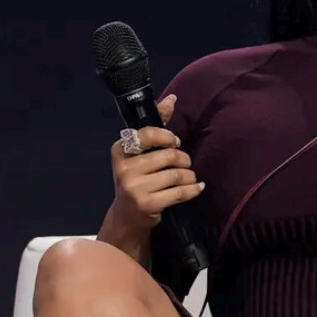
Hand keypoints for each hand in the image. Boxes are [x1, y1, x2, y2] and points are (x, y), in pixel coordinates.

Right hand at [108, 93, 204, 232]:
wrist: (127, 216)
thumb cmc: (137, 180)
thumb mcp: (139, 155)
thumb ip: (155, 128)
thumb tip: (171, 99)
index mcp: (120, 150)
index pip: (149, 134)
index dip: (168, 137)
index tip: (174, 143)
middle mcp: (125, 168)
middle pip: (168, 156)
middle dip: (183, 160)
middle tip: (185, 165)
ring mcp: (135, 187)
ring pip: (176, 174)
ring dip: (189, 176)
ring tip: (189, 178)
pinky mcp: (147, 204)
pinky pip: (179, 192)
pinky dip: (193, 190)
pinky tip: (197, 188)